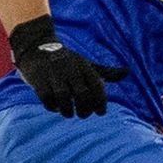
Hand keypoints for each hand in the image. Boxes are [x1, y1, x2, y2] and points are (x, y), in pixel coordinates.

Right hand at [10, 15, 127, 118]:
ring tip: (69, 114)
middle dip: (85, 109)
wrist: (36, 48)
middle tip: (83, 115)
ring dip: (68, 110)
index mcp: (83, 66)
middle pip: (81, 94)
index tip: (101, 112)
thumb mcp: (86, 64)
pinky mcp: (38, 79)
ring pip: (63, 97)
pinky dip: (52, 106)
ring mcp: (53, 74)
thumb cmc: (67, 61)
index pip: (97, 86)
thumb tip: (127, 72)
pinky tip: (55, 107)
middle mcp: (70, 69)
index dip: (101, 101)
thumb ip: (105, 72)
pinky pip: (47, 97)